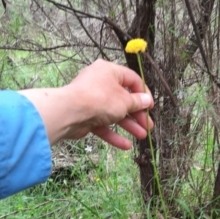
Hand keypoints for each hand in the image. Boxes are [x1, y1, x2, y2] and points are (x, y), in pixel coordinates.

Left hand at [19, 59, 153, 148]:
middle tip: (148, 126)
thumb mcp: (124, 101)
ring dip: (129, 126)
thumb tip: (146, 100)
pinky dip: (114, 135)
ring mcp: (92, 101)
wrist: (70, 112)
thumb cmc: (100, 100)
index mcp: (109, 72)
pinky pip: (103, 125)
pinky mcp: (86, 116)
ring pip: (114, 114)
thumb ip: (137, 102)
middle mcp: (100, 84)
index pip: (132, 80)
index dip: (143, 94)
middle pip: (124, 99)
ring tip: (142, 136)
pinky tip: (126, 145)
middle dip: (137, 115)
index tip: (150, 107)